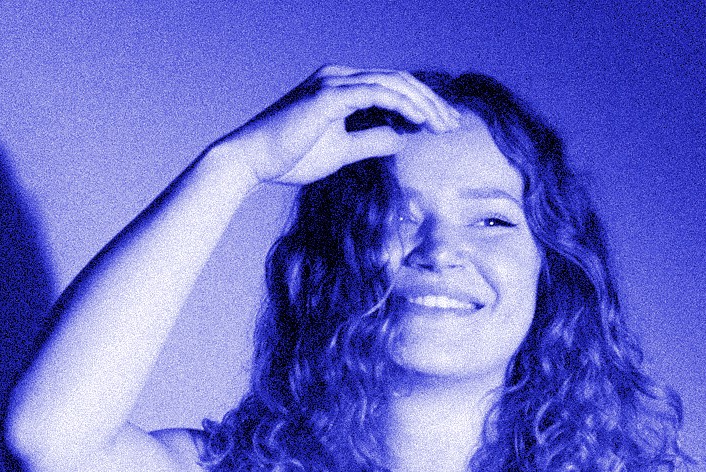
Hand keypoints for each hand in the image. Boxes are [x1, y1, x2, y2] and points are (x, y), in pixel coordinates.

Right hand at [213, 66, 460, 186]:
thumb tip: (402, 139)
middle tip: (453, 124)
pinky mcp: (330, 95)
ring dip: (423, 103)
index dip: (421, 106)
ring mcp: (334, 82)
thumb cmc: (289, 157)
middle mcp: (339, 76)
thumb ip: (372, 141)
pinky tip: (421, 121)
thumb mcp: (341, 151)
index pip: (390, 89)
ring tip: (443, 124)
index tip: (442, 126)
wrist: (252, 160)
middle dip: (430, 102)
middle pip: (398, 81)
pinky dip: (403, 105)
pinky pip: (377, 93)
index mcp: (341, 87)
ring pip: (393, 83)